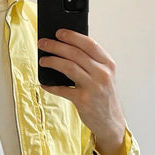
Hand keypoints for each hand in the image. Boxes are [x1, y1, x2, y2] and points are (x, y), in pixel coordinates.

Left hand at [38, 29, 126, 154]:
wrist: (111, 121)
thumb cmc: (104, 96)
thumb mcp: (104, 76)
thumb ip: (91, 63)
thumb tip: (66, 49)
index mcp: (108, 64)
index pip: (89, 44)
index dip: (72, 36)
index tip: (59, 32)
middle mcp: (102, 74)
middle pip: (75, 54)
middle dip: (56, 46)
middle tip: (43, 43)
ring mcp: (93, 87)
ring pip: (68, 67)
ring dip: (52, 61)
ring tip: (43, 60)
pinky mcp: (83, 100)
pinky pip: (62, 89)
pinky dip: (51, 86)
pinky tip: (44, 83)